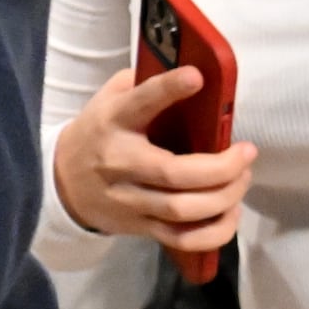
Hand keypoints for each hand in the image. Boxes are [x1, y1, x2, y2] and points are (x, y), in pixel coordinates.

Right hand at [51, 65, 255, 254]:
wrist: (61, 183)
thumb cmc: (98, 133)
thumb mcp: (108, 100)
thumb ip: (141, 84)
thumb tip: (190, 70)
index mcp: (113, 122)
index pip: (140, 103)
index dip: (168, 89)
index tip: (197, 77)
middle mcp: (120, 163)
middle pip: (174, 173)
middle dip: (221, 167)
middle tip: (247, 152)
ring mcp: (129, 201)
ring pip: (183, 209)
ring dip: (224, 197)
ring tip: (242, 178)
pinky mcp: (139, 227)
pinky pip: (182, 238)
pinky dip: (214, 231)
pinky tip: (230, 212)